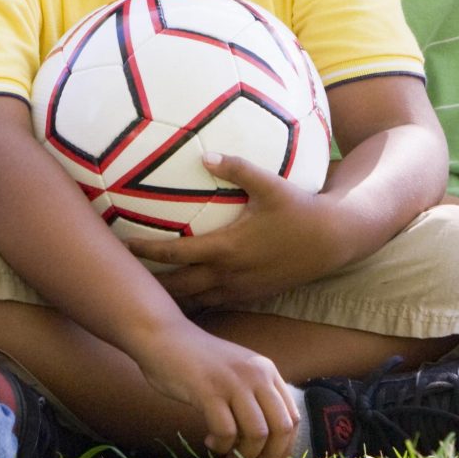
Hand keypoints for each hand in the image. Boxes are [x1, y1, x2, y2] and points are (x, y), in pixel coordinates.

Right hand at [132, 326, 299, 457]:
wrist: (163, 337)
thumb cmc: (197, 362)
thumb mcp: (236, 372)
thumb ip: (253, 397)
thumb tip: (267, 444)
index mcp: (267, 370)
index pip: (292, 417)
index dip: (284, 447)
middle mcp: (256, 374)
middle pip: (281, 428)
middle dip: (269, 457)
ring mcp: (233, 381)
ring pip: (257, 433)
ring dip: (244, 455)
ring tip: (228, 457)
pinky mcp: (208, 390)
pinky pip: (226, 432)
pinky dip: (220, 445)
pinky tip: (209, 441)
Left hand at [138, 154, 350, 308]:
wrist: (333, 241)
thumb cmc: (300, 210)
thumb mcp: (270, 184)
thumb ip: (237, 168)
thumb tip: (205, 154)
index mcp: (227, 248)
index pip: (177, 254)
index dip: (148, 252)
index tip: (125, 246)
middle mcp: (230, 274)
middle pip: (179, 287)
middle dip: (152, 285)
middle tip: (125, 278)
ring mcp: (241, 289)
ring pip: (197, 301)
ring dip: (173, 297)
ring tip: (148, 292)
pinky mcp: (253, 295)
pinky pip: (216, 303)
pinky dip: (197, 301)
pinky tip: (185, 296)